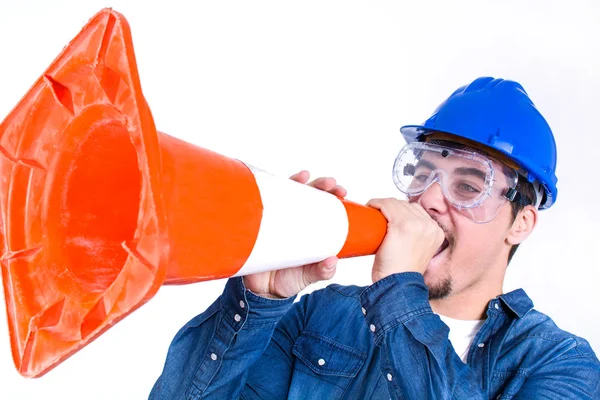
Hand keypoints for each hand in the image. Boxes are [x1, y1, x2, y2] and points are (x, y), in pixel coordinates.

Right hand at [243, 170, 347, 298]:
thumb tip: (332, 262)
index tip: (342, 192)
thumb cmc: (289, 279)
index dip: (334, 195)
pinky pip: (264, 203)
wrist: (262, 291)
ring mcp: (278, 219)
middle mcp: (296, 220)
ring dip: (297, 181)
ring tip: (306, 177)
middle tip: (330, 184)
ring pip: (288, 194)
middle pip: (310, 195)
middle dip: (321, 184)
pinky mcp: (261, 223)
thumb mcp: (309, 275)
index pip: (326, 206)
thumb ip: (322, 271)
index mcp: (312, 230)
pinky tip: (276, 181)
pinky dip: (269, 190)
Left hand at [366, 198, 444, 282]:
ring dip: (382, 205)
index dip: (398, 209)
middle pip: (405, 205)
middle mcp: (429, 225)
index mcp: (436, 231)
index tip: (387, 214)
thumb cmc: (402, 273)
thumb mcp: (417, 253)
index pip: (415, 210)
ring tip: (373, 213)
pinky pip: (387, 206)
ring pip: (395, 203)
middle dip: (389, 207)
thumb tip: (402, 233)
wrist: (398, 286)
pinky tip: (371, 207)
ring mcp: (416, 224)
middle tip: (377, 215)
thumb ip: (416, 241)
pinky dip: (376, 203)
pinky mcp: (401, 226)